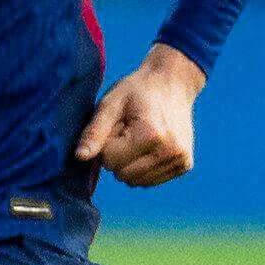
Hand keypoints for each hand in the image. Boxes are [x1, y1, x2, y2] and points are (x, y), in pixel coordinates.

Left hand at [74, 45, 201, 186]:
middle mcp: (170, 151)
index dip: (107, 144)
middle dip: (117, 155)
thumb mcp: (109, 105)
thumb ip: (94, 132)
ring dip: (130, 163)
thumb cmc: (136, 91)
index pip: (110, 161)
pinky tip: (149, 146)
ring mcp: (180, 160)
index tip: (118, 125)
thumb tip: (79, 157)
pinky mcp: (185, 165)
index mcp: (151, 135)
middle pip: (123, 174)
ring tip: (139, 137)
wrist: (172, 83)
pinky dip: (143, 167)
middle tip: (127, 131)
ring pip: (136, 181)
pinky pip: (150, 180)